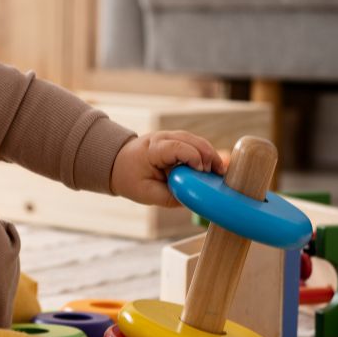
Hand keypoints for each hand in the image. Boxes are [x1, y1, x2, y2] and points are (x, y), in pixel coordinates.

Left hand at [110, 131, 226, 206]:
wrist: (118, 164)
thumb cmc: (131, 179)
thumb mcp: (147, 194)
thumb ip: (170, 197)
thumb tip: (194, 200)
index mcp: (152, 149)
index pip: (177, 147)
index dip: (193, 157)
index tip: (202, 172)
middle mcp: (162, 138)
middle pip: (191, 140)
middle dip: (208, 155)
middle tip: (218, 174)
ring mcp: (169, 136)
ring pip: (196, 140)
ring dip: (209, 154)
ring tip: (219, 172)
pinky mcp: (175, 140)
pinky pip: (194, 143)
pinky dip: (205, 154)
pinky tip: (213, 168)